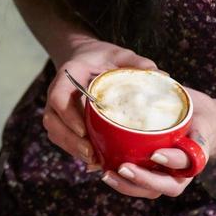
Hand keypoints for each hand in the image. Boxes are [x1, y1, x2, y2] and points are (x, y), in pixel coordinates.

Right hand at [43, 39, 156, 170]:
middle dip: (70, 141)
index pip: (59, 97)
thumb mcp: (120, 55)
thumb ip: (137, 63)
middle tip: (91, 154)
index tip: (84, 131)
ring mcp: (57, 108)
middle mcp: (57, 92)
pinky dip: (74, 150)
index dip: (68, 116)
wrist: (86, 57)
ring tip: (93, 161)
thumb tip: (163, 77)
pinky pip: (62, 138)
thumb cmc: (103, 57)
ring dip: (71, 148)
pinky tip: (93, 160)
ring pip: (55, 132)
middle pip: (53, 121)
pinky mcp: (63, 120)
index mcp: (69, 74)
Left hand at [106, 87, 215, 199]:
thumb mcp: (191, 104)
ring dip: (128, 186)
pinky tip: (102, 170)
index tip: (156, 154)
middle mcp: (184, 171)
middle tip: (123, 168)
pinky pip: (140, 185)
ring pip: (151, 190)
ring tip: (106, 173)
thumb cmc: (196, 111)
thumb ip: (173, 99)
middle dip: (145, 180)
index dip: (172, 160)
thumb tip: (148, 75)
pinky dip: (121, 182)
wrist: (205, 124)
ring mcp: (170, 176)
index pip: (186, 162)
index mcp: (197, 153)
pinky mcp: (156, 176)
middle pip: (168, 186)